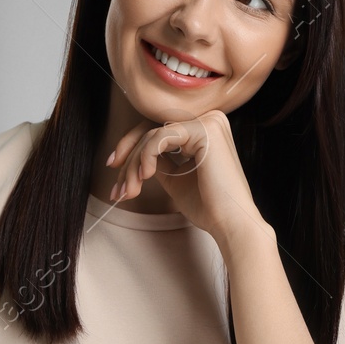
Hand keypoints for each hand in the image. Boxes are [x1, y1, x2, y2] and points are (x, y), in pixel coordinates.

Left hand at [105, 111, 270, 241]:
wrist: (230, 224)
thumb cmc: (207, 206)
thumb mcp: (175, 178)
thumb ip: (159, 161)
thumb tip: (132, 155)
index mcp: (204, 130)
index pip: (158, 129)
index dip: (132, 146)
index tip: (114, 166)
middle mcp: (209, 120)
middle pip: (152, 128)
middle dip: (128, 157)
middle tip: (118, 186)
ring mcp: (209, 121)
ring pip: (152, 135)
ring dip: (134, 165)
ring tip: (130, 190)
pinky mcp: (205, 129)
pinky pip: (160, 137)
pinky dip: (146, 156)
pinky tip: (146, 176)